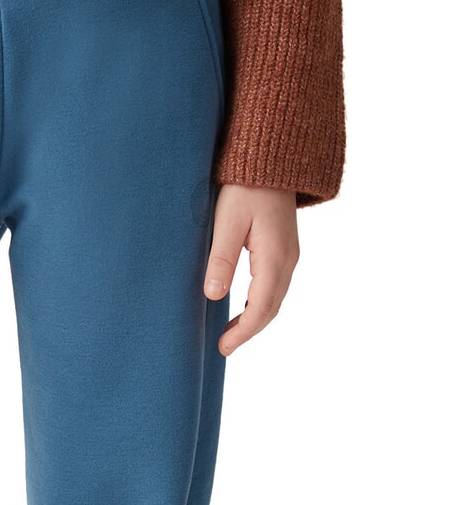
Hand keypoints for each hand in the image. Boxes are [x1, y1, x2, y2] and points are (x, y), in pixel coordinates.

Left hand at [204, 184, 298, 355]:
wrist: (273, 157)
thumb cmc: (246, 186)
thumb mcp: (228, 221)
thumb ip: (222, 258)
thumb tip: (214, 295)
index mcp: (274, 257)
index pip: (260, 307)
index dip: (243, 331)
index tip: (224, 347)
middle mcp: (288, 259)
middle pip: (271, 307)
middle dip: (249, 330)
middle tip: (225, 346)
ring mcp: (290, 253)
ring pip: (275, 297)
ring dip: (255, 317)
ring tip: (232, 332)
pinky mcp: (285, 247)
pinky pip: (275, 284)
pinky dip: (260, 302)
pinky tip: (243, 305)